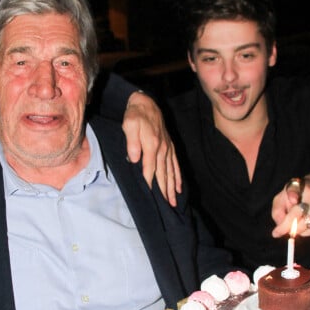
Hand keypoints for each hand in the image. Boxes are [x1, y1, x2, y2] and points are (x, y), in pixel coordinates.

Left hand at [123, 91, 181, 205]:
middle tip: (168, 205)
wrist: (146, 103)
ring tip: (174, 200)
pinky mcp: (170, 147)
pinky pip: (175, 164)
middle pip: (164, 173)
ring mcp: (168, 148)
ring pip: (171, 171)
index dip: (150, 182)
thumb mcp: (129, 125)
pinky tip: (179, 186)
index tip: (151, 195)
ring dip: (173, 186)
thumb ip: (132, 142)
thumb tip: (135, 158)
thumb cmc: (135, 115)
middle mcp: (162, 149)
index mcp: (152, 145)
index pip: (150, 168)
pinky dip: (178, 176)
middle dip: (165, 190)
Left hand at [271, 172, 309, 237]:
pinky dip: (306, 232)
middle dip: (288, 224)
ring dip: (297, 229)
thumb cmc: (295, 196)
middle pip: (300, 210)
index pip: (295, 189)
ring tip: (292, 228)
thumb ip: (278, 212)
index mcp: (298, 185)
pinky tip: (302, 230)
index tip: (293, 200)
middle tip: (279, 231)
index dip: (294, 194)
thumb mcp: (282, 198)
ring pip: (308, 221)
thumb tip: (279, 228)